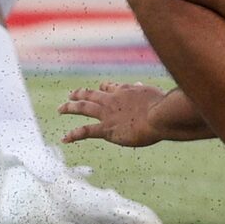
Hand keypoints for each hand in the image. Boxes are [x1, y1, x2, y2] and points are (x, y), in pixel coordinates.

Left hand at [59, 80, 174, 149]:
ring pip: (83, 108)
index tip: (100, 88)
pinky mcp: (107, 129)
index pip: (111, 88)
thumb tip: (138, 85)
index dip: (104, 88)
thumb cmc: (163, 106)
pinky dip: (73, 134)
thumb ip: (143, 91)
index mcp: (126, 91)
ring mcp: (108, 114)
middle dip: (80, 94)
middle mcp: (113, 100)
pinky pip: (86, 131)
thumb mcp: (153, 94)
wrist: (160, 115)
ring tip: (60, 109)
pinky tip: (64, 138)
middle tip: (70, 95)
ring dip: (70, 107)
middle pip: (92, 94)